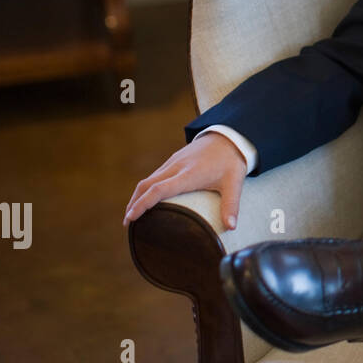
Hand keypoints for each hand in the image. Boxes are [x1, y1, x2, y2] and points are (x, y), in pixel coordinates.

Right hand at [124, 133, 247, 231]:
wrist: (229, 136)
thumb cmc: (231, 161)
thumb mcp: (235, 182)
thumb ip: (231, 205)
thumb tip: (232, 227)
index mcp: (189, 174)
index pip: (159, 190)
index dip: (143, 204)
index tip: (131, 218)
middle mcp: (176, 167)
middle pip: (146, 185)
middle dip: (133, 203)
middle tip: (127, 223)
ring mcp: (173, 162)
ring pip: (148, 179)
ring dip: (137, 196)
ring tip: (132, 214)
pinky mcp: (173, 160)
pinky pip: (155, 175)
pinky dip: (145, 188)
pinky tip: (146, 198)